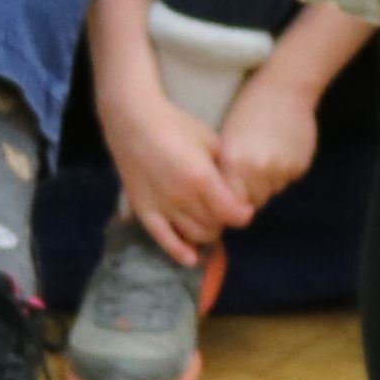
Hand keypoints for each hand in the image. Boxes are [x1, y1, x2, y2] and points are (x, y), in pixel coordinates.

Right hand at [103, 77, 254, 266]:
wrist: (133, 121)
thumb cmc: (175, 125)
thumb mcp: (210, 140)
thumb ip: (225, 166)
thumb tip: (237, 186)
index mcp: (202, 179)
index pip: (232, 213)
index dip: (243, 214)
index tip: (246, 209)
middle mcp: (183, 198)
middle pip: (215, 226)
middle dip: (224, 221)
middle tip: (224, 210)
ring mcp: (162, 207)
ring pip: (195, 236)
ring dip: (207, 232)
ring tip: (208, 221)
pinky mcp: (145, 212)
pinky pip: (164, 240)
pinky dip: (180, 253)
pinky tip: (192, 258)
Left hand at [212, 68, 321, 212]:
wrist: (285, 88)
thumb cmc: (248, 111)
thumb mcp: (227, 139)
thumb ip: (227, 171)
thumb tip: (229, 201)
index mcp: (234, 161)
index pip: (233, 202)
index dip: (233, 197)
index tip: (234, 186)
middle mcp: (258, 169)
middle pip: (255, 200)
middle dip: (253, 190)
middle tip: (252, 166)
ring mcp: (281, 169)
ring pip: (273, 191)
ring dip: (269, 181)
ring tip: (267, 153)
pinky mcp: (299, 166)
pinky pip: (289, 180)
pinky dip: (285, 171)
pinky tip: (282, 149)